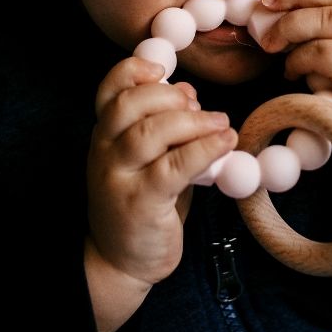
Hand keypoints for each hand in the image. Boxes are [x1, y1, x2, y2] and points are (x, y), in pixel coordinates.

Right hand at [86, 56, 235, 305]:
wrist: (121, 261)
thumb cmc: (142, 203)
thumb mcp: (149, 159)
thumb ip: (163, 126)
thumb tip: (188, 91)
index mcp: (105, 135)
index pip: (109, 90)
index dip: (133, 72)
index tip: (163, 69)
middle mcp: (105, 152)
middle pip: (129, 106)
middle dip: (169, 96)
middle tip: (199, 105)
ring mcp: (119, 178)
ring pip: (150, 134)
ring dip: (193, 122)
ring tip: (221, 124)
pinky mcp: (140, 204)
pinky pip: (174, 167)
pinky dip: (204, 150)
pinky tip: (226, 142)